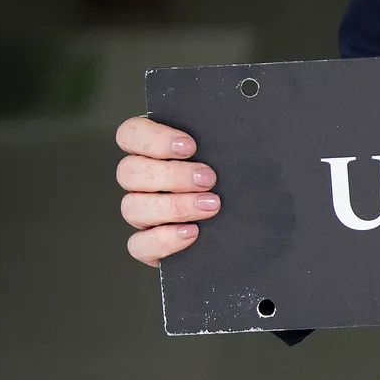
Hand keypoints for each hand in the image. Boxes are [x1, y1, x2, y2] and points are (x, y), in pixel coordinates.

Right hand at [115, 116, 219, 265]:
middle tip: (209, 179)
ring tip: (210, 206)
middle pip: (129, 172)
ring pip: (131, 207)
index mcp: (152, 152)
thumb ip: (218, 144)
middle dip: (172, 175)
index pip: (130, 135)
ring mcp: (141, 215)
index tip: (190, 146)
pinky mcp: (148, 246)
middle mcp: (141, 183)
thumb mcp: (229, 157)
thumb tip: (232, 134)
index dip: (153, 139)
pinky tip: (191, 233)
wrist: (249, 227)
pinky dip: (163, 239)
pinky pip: (138, 245)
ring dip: (172, 206)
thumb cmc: (233, 182)